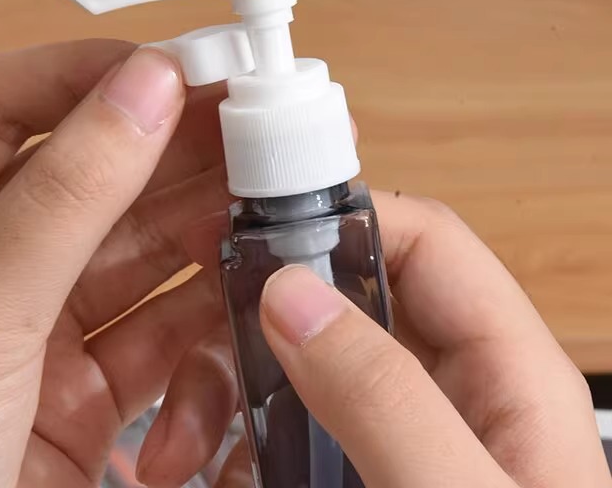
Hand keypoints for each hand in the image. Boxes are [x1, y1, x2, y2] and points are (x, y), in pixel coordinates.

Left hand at [0, 41, 230, 487]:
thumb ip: (68, 192)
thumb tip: (149, 86)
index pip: (1, 102)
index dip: (90, 73)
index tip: (176, 62)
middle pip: (88, 171)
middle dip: (170, 152)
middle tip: (250, 125)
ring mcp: (30, 322)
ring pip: (137, 248)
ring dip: (203, 230)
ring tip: (268, 204)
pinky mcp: (83, 388)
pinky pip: (159, 332)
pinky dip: (201, 330)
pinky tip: (233, 320)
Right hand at [139, 193, 610, 486]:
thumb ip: (385, 399)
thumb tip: (295, 293)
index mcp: (504, 372)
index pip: (423, 242)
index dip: (344, 220)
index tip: (256, 236)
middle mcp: (447, 388)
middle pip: (344, 297)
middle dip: (259, 315)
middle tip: (191, 350)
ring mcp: (392, 431)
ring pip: (298, 361)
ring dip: (228, 385)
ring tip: (177, 444)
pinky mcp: (349, 470)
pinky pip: (280, 425)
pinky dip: (232, 441)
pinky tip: (199, 473)